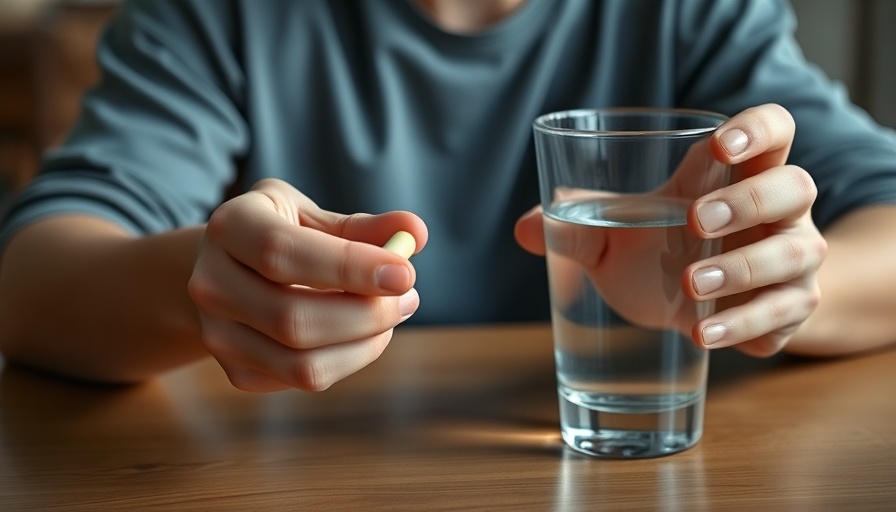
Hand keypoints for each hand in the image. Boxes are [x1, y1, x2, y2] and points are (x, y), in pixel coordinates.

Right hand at [188, 178, 427, 390]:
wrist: (229, 270)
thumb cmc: (283, 233)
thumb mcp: (314, 215)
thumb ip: (363, 226)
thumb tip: (415, 231)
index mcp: (229, 228)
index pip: (282, 253)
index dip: (349, 266)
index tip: (405, 273)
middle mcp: (211, 284)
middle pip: (293, 319)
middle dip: (366, 314)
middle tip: (409, 295)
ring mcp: (218, 335)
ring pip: (302, 363)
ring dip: (366, 343)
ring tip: (394, 312)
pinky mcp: (236, 371)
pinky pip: (306, 379)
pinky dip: (350, 358)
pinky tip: (363, 332)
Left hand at [516, 104, 825, 356]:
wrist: (711, 310)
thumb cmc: (668, 251)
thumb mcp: (620, 235)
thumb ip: (577, 225)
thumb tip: (523, 228)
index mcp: (737, 175)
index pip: (774, 130)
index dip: (758, 130)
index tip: (720, 145)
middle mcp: (778, 213)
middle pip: (796, 186)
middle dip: (750, 201)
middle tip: (696, 219)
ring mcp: (790, 261)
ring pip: (797, 252)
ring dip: (745, 267)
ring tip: (691, 284)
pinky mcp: (788, 310)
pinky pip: (783, 314)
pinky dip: (745, 325)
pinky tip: (703, 334)